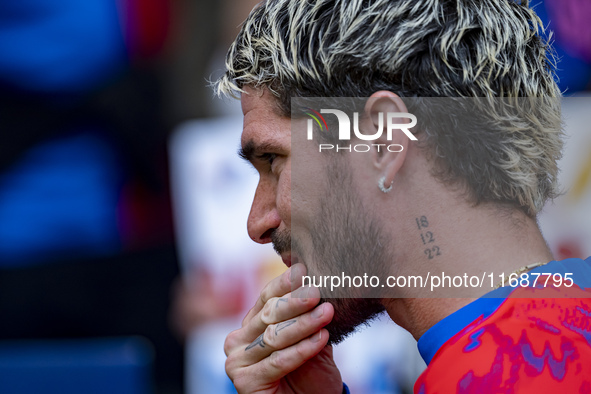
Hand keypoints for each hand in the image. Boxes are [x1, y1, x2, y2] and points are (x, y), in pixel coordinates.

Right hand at [224, 263, 342, 392]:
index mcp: (251, 324)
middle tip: (316, 291)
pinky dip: (301, 349)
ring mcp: (237, 361)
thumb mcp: (311, 338)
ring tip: (326, 313)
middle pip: (268, 315)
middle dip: (295, 302)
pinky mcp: (244, 382)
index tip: (304, 270)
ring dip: (303, 324)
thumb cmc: (310, 373)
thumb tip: (314, 276)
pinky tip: (321, 338)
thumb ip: (308, 314)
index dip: (285, 284)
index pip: (266, 298)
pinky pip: (277, 361)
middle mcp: (238, 340)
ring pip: (274, 337)